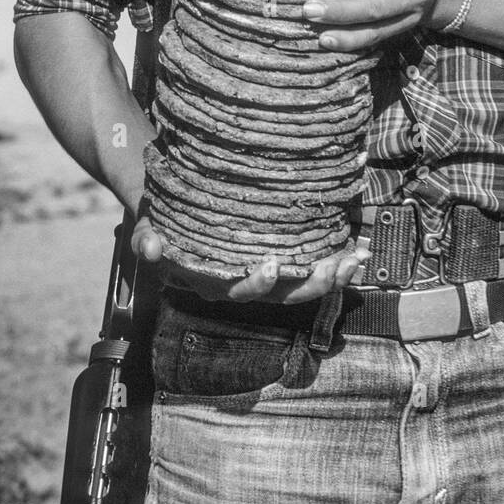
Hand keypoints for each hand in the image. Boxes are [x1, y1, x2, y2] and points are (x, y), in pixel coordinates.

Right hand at [132, 215, 369, 303]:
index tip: (273, 264)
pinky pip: (311, 266)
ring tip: (354, 259)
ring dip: (331, 276)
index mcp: (213, 279)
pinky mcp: (282, 258)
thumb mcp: (147, 224)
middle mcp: (242, 283)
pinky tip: (356, 251)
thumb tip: (149, 246)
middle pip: (282, 294)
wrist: (172, 209)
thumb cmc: (163, 217)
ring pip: (303, 285)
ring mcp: (265, 274)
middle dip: (311, 284)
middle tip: (334, 266)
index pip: (238, 289)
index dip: (258, 283)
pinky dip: (334, 260)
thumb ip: (147, 237)